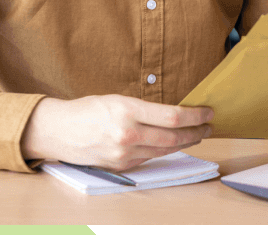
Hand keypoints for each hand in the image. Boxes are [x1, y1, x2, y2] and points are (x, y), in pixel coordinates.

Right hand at [21, 94, 213, 172]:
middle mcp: (127, 134)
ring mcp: (124, 154)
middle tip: (209, 125)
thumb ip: (145, 108)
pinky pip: (150, 158)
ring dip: (185, 143)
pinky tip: (173, 144)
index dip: (195, 116)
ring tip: (197, 134)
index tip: (208, 111)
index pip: (172, 117)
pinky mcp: (121, 167)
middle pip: (174, 138)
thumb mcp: (118, 99)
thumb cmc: (88, 109)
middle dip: (197, 132)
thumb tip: (176, 113)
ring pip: (165, 150)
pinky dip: (164, 150)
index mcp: (127, 111)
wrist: (58, 131)